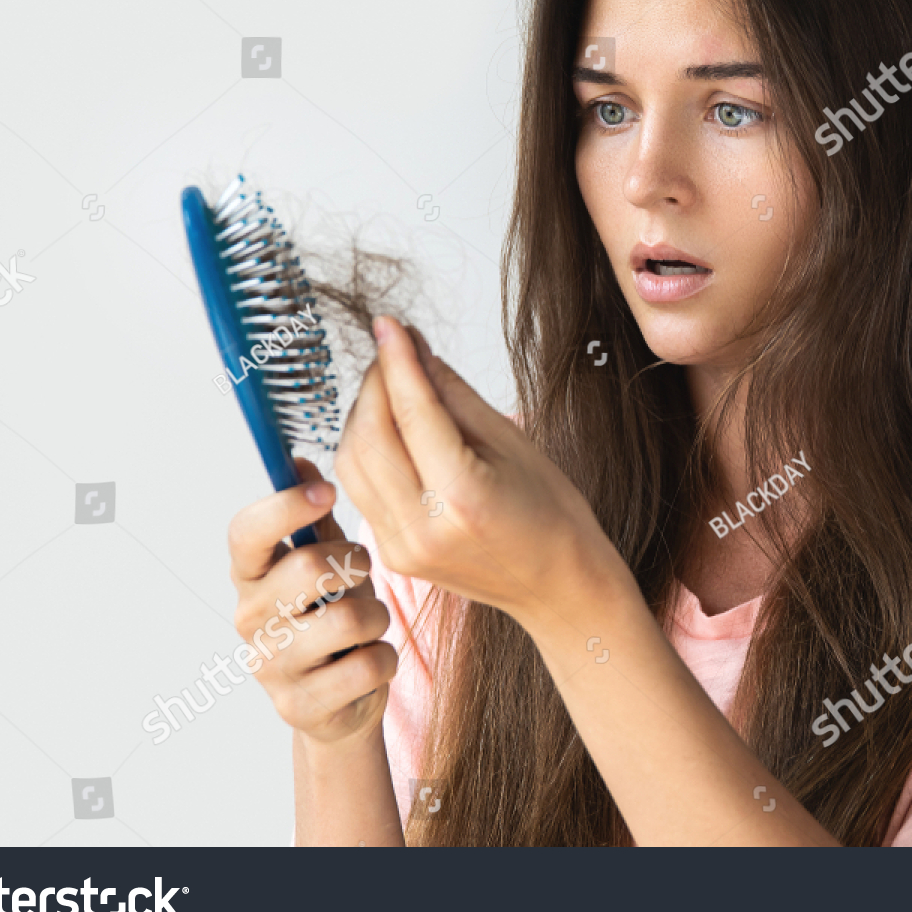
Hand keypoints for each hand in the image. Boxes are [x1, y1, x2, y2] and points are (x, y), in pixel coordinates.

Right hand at [227, 457, 396, 745]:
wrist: (338, 700)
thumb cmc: (332, 615)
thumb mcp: (326, 561)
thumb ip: (314, 517)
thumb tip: (299, 461)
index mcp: (250, 574)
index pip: (246, 532)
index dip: (285, 507)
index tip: (328, 492)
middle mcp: (249, 618)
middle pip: (307, 568)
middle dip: (355, 566)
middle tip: (362, 576)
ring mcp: (270, 666)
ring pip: (349, 619)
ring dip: (377, 616)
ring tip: (368, 623)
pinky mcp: (299, 706)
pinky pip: (368, 665)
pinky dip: (384, 659)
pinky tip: (368, 661)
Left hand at [334, 316, 632, 627]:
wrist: (559, 587)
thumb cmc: (551, 515)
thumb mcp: (513, 442)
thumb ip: (454, 395)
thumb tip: (414, 349)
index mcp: (463, 497)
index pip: (412, 413)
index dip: (396, 361)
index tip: (389, 324)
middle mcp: (422, 528)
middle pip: (369, 436)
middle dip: (374, 384)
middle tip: (394, 353)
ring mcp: (401, 547)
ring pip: (352, 462)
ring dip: (363, 415)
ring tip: (394, 390)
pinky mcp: (391, 554)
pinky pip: (359, 488)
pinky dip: (366, 449)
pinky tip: (390, 430)